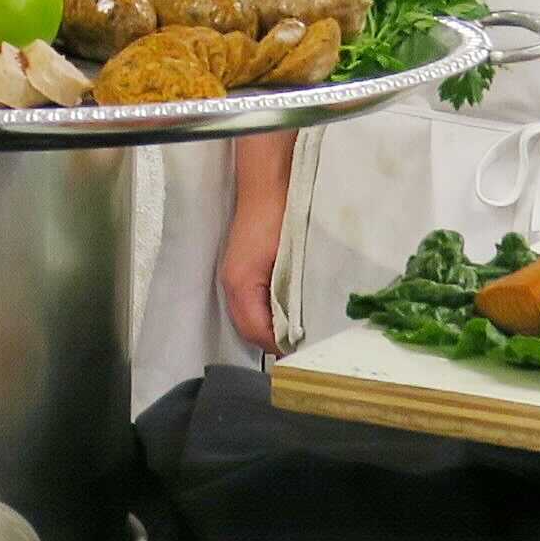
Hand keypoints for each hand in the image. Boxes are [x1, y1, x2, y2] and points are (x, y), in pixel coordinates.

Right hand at [220, 132, 293, 353]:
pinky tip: (294, 309)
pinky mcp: (245, 270)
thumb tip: (294, 333)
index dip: (279, 347)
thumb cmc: (277, 221)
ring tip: (303, 332)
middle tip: (307, 347)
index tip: (306, 353)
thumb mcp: (284, 265)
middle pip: (250, 330)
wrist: (269, 186)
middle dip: (275, 341)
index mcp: (239, 286)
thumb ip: (286, 302)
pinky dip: (272, 311)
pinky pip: (255, 302)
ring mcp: (236, 278)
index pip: (256, 333)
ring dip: (274, 327)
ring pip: (252, 317)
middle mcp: (232, 286)